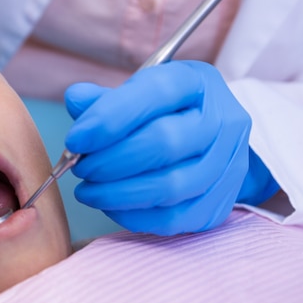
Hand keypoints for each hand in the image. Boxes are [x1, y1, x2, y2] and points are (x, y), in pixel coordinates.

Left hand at [64, 60, 276, 235]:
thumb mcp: (137, 92)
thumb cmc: (164, 114)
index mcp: (197, 82)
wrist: (210, 145)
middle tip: (80, 167)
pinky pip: (173, 219)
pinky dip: (133, 216)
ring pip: (170, 186)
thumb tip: (76, 100)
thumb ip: (104, 98)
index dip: (110, 118)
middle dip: (111, 161)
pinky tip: (110, 205)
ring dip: (117, 193)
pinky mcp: (221, 203)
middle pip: (165, 143)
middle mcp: (222, 120)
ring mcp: (228, 165)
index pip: (156, 93)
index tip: (75, 139)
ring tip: (88, 190)